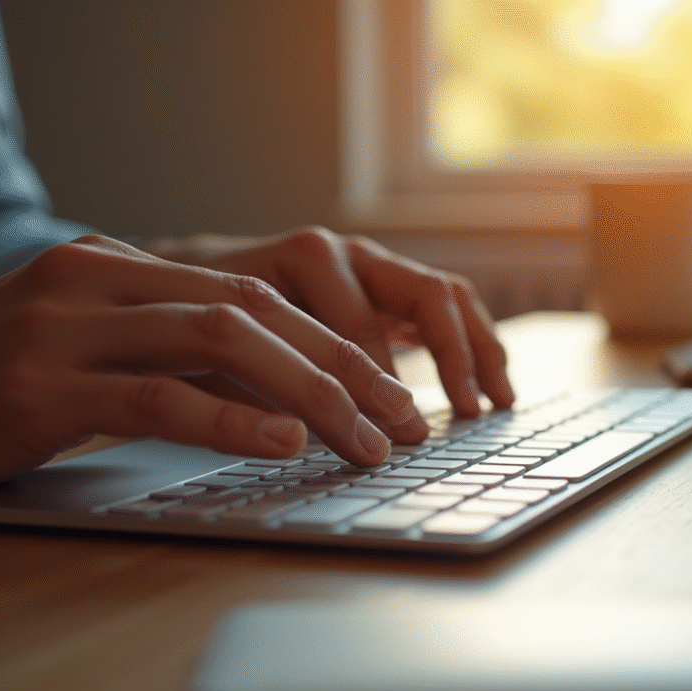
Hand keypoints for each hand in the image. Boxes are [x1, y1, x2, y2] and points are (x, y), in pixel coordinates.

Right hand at [0, 236, 427, 500]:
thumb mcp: (81, 348)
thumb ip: (164, 353)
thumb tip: (273, 394)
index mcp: (113, 265)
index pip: (252, 292)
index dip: (332, 341)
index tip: (390, 388)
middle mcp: (96, 280)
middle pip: (254, 310)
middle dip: (344, 368)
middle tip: (403, 419)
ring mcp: (65, 330)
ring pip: (220, 341)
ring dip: (311, 393)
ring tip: (369, 439)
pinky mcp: (39, 389)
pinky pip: (158, 396)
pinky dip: (229, 419)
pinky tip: (283, 442)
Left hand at [143, 228, 515, 416]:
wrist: (191, 280)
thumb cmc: (204, 321)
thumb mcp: (220, 350)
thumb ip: (260, 384)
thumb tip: (300, 435)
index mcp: (308, 260)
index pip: (360, 328)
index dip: (383, 386)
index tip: (403, 436)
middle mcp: (349, 252)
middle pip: (426, 294)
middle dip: (452, 357)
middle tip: (469, 413)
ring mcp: (374, 265)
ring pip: (448, 295)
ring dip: (478, 348)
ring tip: (500, 401)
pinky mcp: (388, 287)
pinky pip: (447, 307)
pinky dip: (473, 343)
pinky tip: (489, 385)